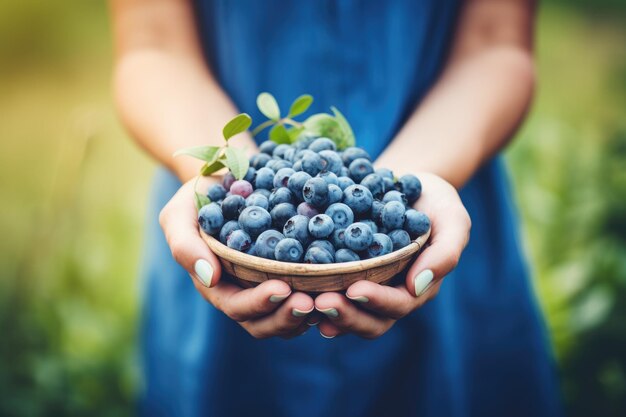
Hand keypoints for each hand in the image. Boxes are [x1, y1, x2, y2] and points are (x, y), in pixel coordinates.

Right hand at [159, 175, 313, 338]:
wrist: (230, 176)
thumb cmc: (200, 196)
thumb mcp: (180, 213)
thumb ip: (185, 244)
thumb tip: (209, 277)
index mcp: (216, 285)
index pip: (236, 307)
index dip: (258, 303)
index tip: (282, 288)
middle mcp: (242, 292)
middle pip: (264, 322)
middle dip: (286, 316)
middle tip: (311, 303)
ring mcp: (267, 286)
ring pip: (286, 318)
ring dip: (306, 315)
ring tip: (326, 301)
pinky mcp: (290, 274)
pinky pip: (305, 296)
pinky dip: (319, 298)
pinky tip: (337, 287)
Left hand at [314, 173, 470, 338]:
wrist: (405, 183)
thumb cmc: (435, 202)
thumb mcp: (452, 219)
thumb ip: (445, 253)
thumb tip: (417, 286)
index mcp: (416, 287)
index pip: (399, 304)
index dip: (377, 301)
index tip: (355, 289)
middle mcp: (390, 294)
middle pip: (370, 320)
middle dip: (346, 315)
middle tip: (320, 303)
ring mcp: (366, 287)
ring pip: (348, 313)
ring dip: (327, 312)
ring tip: (304, 303)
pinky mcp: (344, 274)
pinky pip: (329, 291)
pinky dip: (313, 295)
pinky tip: (293, 290)